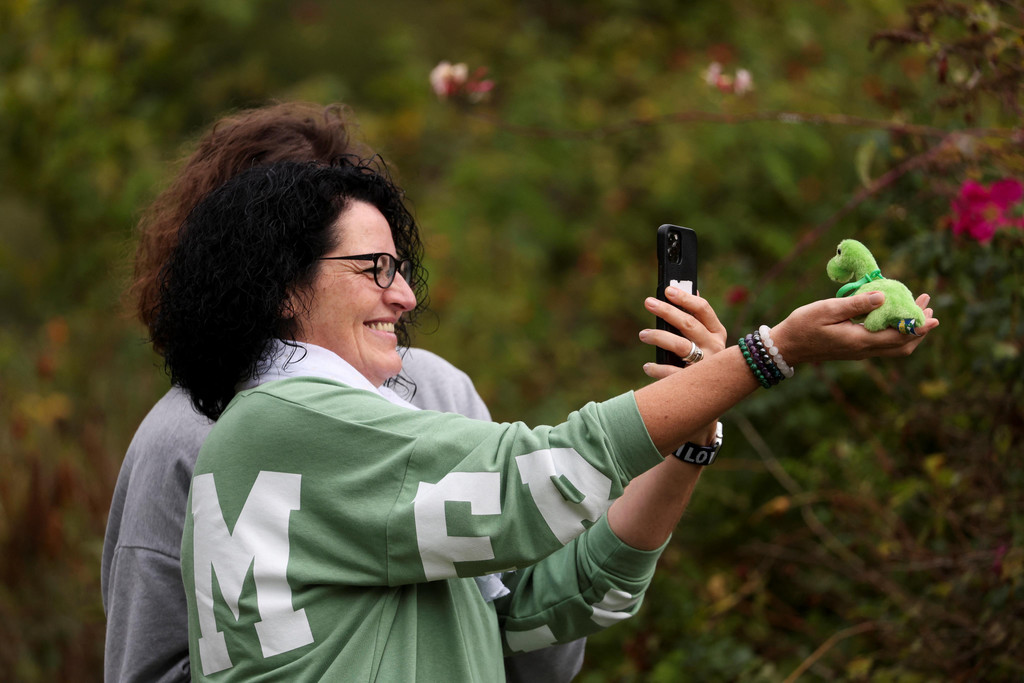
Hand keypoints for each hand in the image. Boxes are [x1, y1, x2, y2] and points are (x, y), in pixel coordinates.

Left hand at [639, 288, 727, 379]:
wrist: (716, 395)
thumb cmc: (705, 358)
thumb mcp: (707, 337)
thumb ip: (698, 318)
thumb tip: (691, 289)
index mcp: (717, 332)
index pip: (703, 309)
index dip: (685, 298)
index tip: (667, 290)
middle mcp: (715, 346)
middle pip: (689, 324)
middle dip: (667, 311)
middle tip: (649, 303)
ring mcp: (706, 365)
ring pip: (680, 346)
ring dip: (659, 337)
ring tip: (643, 334)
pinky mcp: (695, 382)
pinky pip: (672, 372)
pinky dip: (658, 368)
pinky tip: (647, 366)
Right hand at [771, 291, 939, 364]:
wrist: (787, 347)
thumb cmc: (803, 325)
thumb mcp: (826, 309)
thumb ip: (856, 304)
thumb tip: (884, 296)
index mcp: (859, 340)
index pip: (898, 336)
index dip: (918, 326)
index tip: (932, 313)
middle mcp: (863, 349)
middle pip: (902, 345)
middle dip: (919, 327)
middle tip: (929, 306)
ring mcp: (860, 351)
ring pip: (895, 347)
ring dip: (909, 331)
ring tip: (917, 310)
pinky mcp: (855, 349)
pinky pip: (884, 344)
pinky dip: (896, 332)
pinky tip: (894, 316)